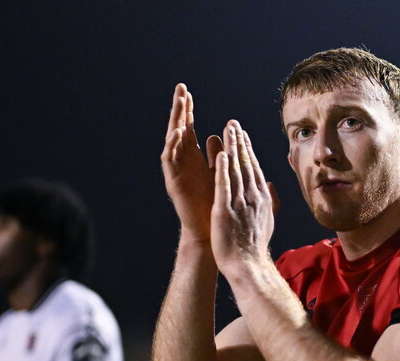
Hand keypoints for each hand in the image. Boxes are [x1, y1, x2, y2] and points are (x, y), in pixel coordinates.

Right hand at [160, 83, 222, 240]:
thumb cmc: (216, 206)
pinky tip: (178, 132)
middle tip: (180, 89)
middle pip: (178, 129)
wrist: (210, 232)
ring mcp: (176, 171)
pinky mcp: (173, 182)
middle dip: (179, 109)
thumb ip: (223, 156)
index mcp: (193, 158)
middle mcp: (182, 162)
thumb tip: (229, 138)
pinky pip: (170, 160)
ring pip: (172, 141)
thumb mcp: (222, 175)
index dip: (187, 110)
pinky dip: (173, 145)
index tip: (187, 91)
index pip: (188, 128)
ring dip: (175, 122)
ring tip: (179, 104)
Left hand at [211, 120, 278, 276]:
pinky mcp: (226, 212)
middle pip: (245, 164)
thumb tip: (270, 186)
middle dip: (239, 142)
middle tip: (233, 123)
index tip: (242, 135)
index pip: (253, 168)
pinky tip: (221, 155)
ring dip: (232, 148)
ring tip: (227, 130)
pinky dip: (223, 170)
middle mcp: (252, 197)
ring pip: (235, 171)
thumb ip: (270, 201)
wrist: (248, 266)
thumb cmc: (255, 247)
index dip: (247, 150)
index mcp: (261, 198)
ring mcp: (239, 204)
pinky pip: (225, 187)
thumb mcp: (267, 221)